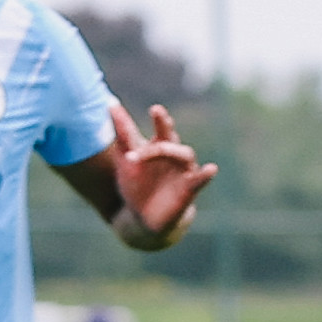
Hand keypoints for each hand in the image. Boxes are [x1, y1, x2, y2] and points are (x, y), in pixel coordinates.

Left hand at [103, 101, 218, 235]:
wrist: (142, 217)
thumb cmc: (136, 183)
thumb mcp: (126, 159)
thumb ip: (123, 133)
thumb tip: (110, 104)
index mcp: (159, 146)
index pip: (159, 128)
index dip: (157, 118)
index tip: (153, 107)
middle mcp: (173, 155)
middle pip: (170, 138)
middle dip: (164, 125)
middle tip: (156, 111)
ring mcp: (183, 171)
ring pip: (184, 154)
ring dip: (168, 151)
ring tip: (158, 147)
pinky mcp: (189, 189)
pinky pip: (200, 179)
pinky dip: (206, 174)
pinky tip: (210, 169)